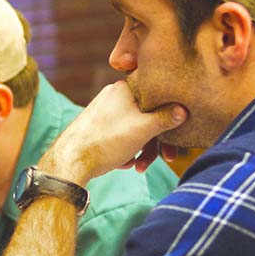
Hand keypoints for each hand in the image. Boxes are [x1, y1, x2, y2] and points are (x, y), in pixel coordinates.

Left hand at [42, 80, 187, 184]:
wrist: (69, 161)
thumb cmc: (106, 141)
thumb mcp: (143, 129)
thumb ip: (166, 118)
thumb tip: (185, 110)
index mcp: (124, 88)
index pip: (157, 92)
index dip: (172, 111)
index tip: (180, 129)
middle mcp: (113, 96)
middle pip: (147, 114)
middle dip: (157, 139)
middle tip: (167, 158)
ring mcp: (105, 112)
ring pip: (134, 127)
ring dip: (142, 148)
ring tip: (139, 167)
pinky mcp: (98, 127)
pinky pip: (121, 135)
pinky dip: (127, 149)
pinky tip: (124, 164)